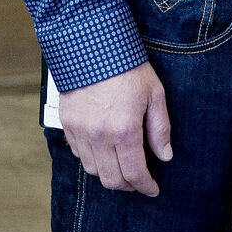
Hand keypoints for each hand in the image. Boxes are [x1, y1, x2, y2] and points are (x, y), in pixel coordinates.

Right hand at [58, 61, 172, 195]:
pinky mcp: (67, 123)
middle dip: (128, 186)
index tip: (152, 188)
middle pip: (112, 180)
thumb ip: (160, 128)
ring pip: (93, 171)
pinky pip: (78, 153)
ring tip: (120, 166)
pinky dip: (91, 159)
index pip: (135, 174)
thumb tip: (165, 155)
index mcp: (125, 130)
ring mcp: (80, 131)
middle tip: (138, 180)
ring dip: (109, 174)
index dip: (146, 186)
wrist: (92, 44)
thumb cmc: (127, 66)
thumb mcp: (154, 94)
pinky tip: (102, 151)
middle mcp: (100, 136)